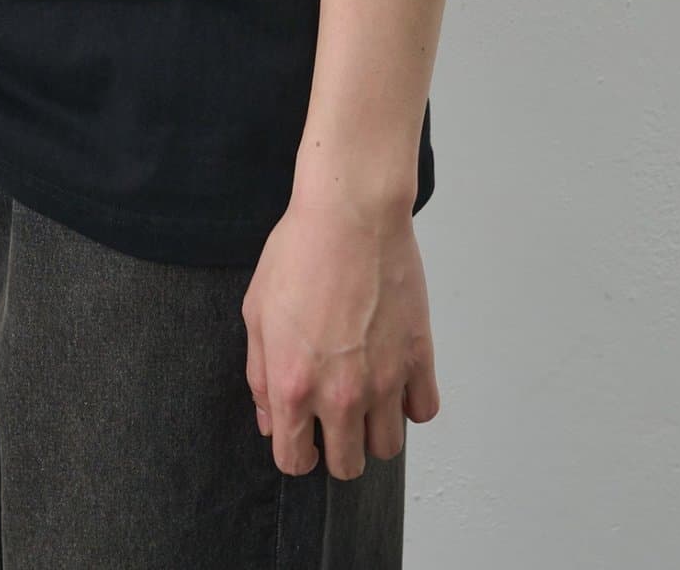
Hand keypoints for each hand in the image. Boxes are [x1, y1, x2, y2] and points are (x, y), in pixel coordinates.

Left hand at [242, 193, 439, 479]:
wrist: (351, 212)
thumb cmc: (300, 251)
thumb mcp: (256, 311)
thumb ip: (259, 375)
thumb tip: (269, 418)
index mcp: (293, 385)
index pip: (295, 461)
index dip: (296, 452)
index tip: (302, 437)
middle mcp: (341, 394)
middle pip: (346, 466)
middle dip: (336, 448)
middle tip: (333, 416)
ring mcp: (385, 379)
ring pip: (387, 447)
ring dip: (373, 429)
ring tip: (364, 395)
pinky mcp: (419, 358)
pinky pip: (423, 411)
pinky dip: (409, 403)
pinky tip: (394, 378)